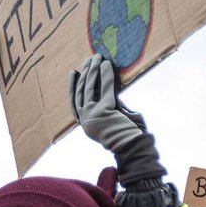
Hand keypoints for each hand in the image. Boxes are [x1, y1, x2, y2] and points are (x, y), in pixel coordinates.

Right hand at [69, 55, 166, 184]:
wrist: (132, 148)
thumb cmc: (126, 136)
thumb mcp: (112, 119)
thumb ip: (107, 105)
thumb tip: (107, 86)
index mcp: (85, 124)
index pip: (75, 101)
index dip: (73, 86)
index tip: (74, 73)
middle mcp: (85, 120)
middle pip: (82, 91)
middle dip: (85, 73)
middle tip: (88, 60)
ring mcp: (93, 115)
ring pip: (90, 88)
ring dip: (92, 71)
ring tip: (95, 58)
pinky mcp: (104, 111)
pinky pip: (106, 89)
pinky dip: (106, 75)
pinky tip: (106, 65)